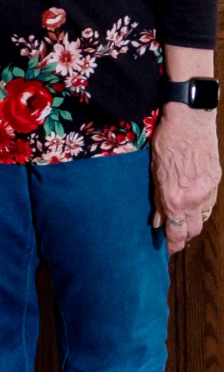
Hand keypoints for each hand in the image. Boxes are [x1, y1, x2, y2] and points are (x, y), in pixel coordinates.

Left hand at [151, 104, 219, 252]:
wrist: (190, 122)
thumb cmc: (166, 142)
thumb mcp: (155, 171)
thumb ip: (157, 199)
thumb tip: (158, 221)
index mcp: (174, 199)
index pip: (176, 232)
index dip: (173, 245)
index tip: (168, 249)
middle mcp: (193, 200)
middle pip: (192, 231)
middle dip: (183, 237)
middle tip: (174, 236)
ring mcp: (207, 192)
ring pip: (202, 219)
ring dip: (192, 224)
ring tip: (183, 222)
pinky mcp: (215, 183)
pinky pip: (209, 205)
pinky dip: (201, 210)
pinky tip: (193, 206)